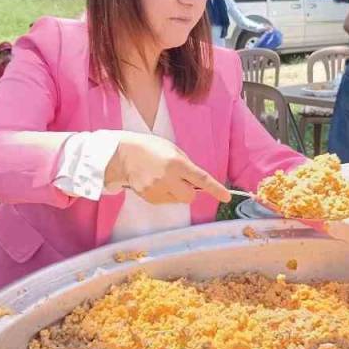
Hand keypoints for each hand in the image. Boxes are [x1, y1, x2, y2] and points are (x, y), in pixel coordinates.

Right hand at [107, 132, 229, 204]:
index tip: (226, 197)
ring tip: (163, 178)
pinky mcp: (149, 198)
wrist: (123, 155)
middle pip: (190, 197)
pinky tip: (155, 182)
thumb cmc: (151, 148)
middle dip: (190, 191)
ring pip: (177, 200)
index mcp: (177, 163)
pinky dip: (165, 194)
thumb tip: (197, 181)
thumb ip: (186, 165)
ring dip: (176, 192)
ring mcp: (157, 190)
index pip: (201, 179)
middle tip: (181, 180)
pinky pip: (166, 201)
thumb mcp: (172, 150)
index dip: (216, 189)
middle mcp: (168, 179)